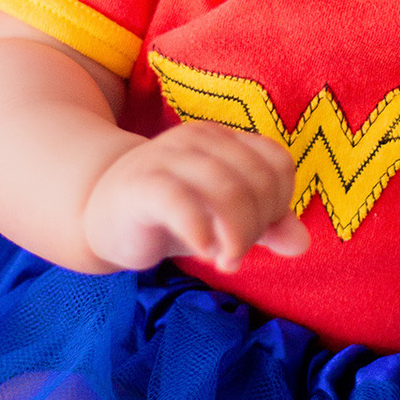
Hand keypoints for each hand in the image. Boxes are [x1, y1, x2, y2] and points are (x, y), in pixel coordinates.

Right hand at [82, 121, 309, 273]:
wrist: (98, 212)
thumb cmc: (169, 214)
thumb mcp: (223, 219)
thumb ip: (264, 226)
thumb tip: (301, 243)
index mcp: (225, 139)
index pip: (277, 164)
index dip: (279, 204)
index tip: (258, 232)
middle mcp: (199, 139)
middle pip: (257, 180)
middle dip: (257, 226)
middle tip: (236, 254)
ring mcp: (168, 157)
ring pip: (227, 190)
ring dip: (237, 236)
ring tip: (223, 260)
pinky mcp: (140, 184)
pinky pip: (180, 201)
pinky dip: (201, 230)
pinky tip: (203, 252)